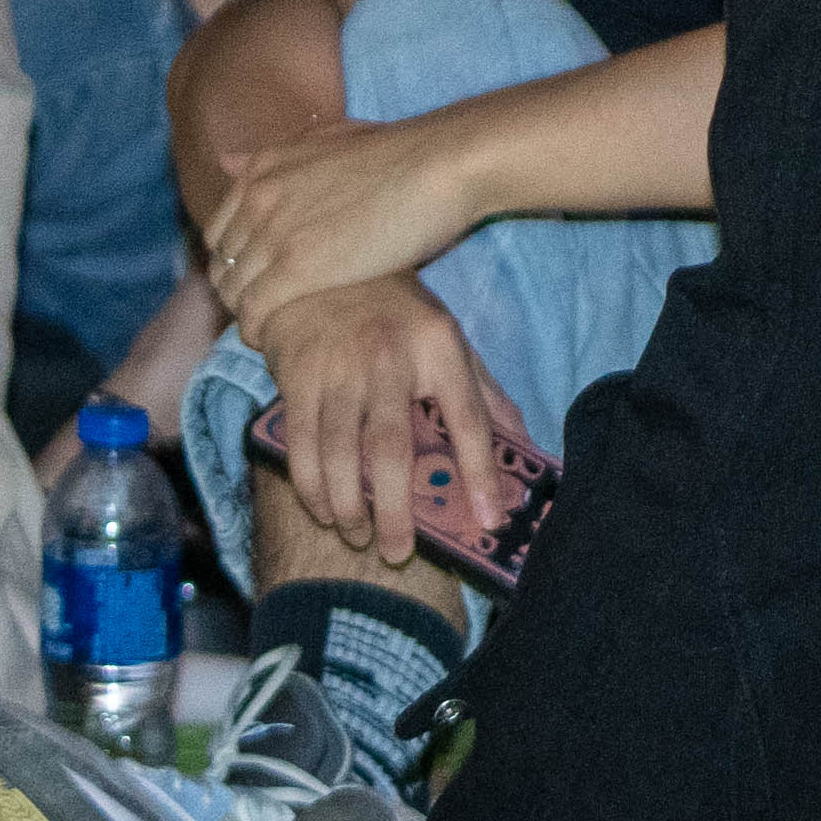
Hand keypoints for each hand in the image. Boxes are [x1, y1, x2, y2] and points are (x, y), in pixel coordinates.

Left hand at [202, 101, 480, 327]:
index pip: (220, 231)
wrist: (441, 165)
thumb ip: (281, 155)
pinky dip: (258, 331)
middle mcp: (257, 197)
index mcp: (263, 168)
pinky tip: (276, 341)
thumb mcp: (331, 137)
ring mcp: (274, 233)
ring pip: (234, 291)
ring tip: (276, 328)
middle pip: (223, 264)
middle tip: (268, 310)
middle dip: (239, 291)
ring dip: (248, 314)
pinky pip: (255, 311)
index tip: (260, 281)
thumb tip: (227, 161)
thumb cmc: (403, 151)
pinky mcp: (297, 268)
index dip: (237, 262)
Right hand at [253, 274, 505, 572]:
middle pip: (392, 448)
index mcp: (441, 347)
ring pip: (340, 454)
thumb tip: (522, 443)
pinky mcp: (297, 376)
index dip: (481, 472)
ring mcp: (339, 368)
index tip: (489, 520)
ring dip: (347, 506)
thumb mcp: (448, 337)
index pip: (469, 419)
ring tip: (360, 536)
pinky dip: (310, 485)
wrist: (320, 268)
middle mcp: (390, 358)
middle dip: (395, 509)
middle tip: (398, 552)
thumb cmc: (396, 312)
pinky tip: (323, 510)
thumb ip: (482, 391)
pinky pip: (301, 444)